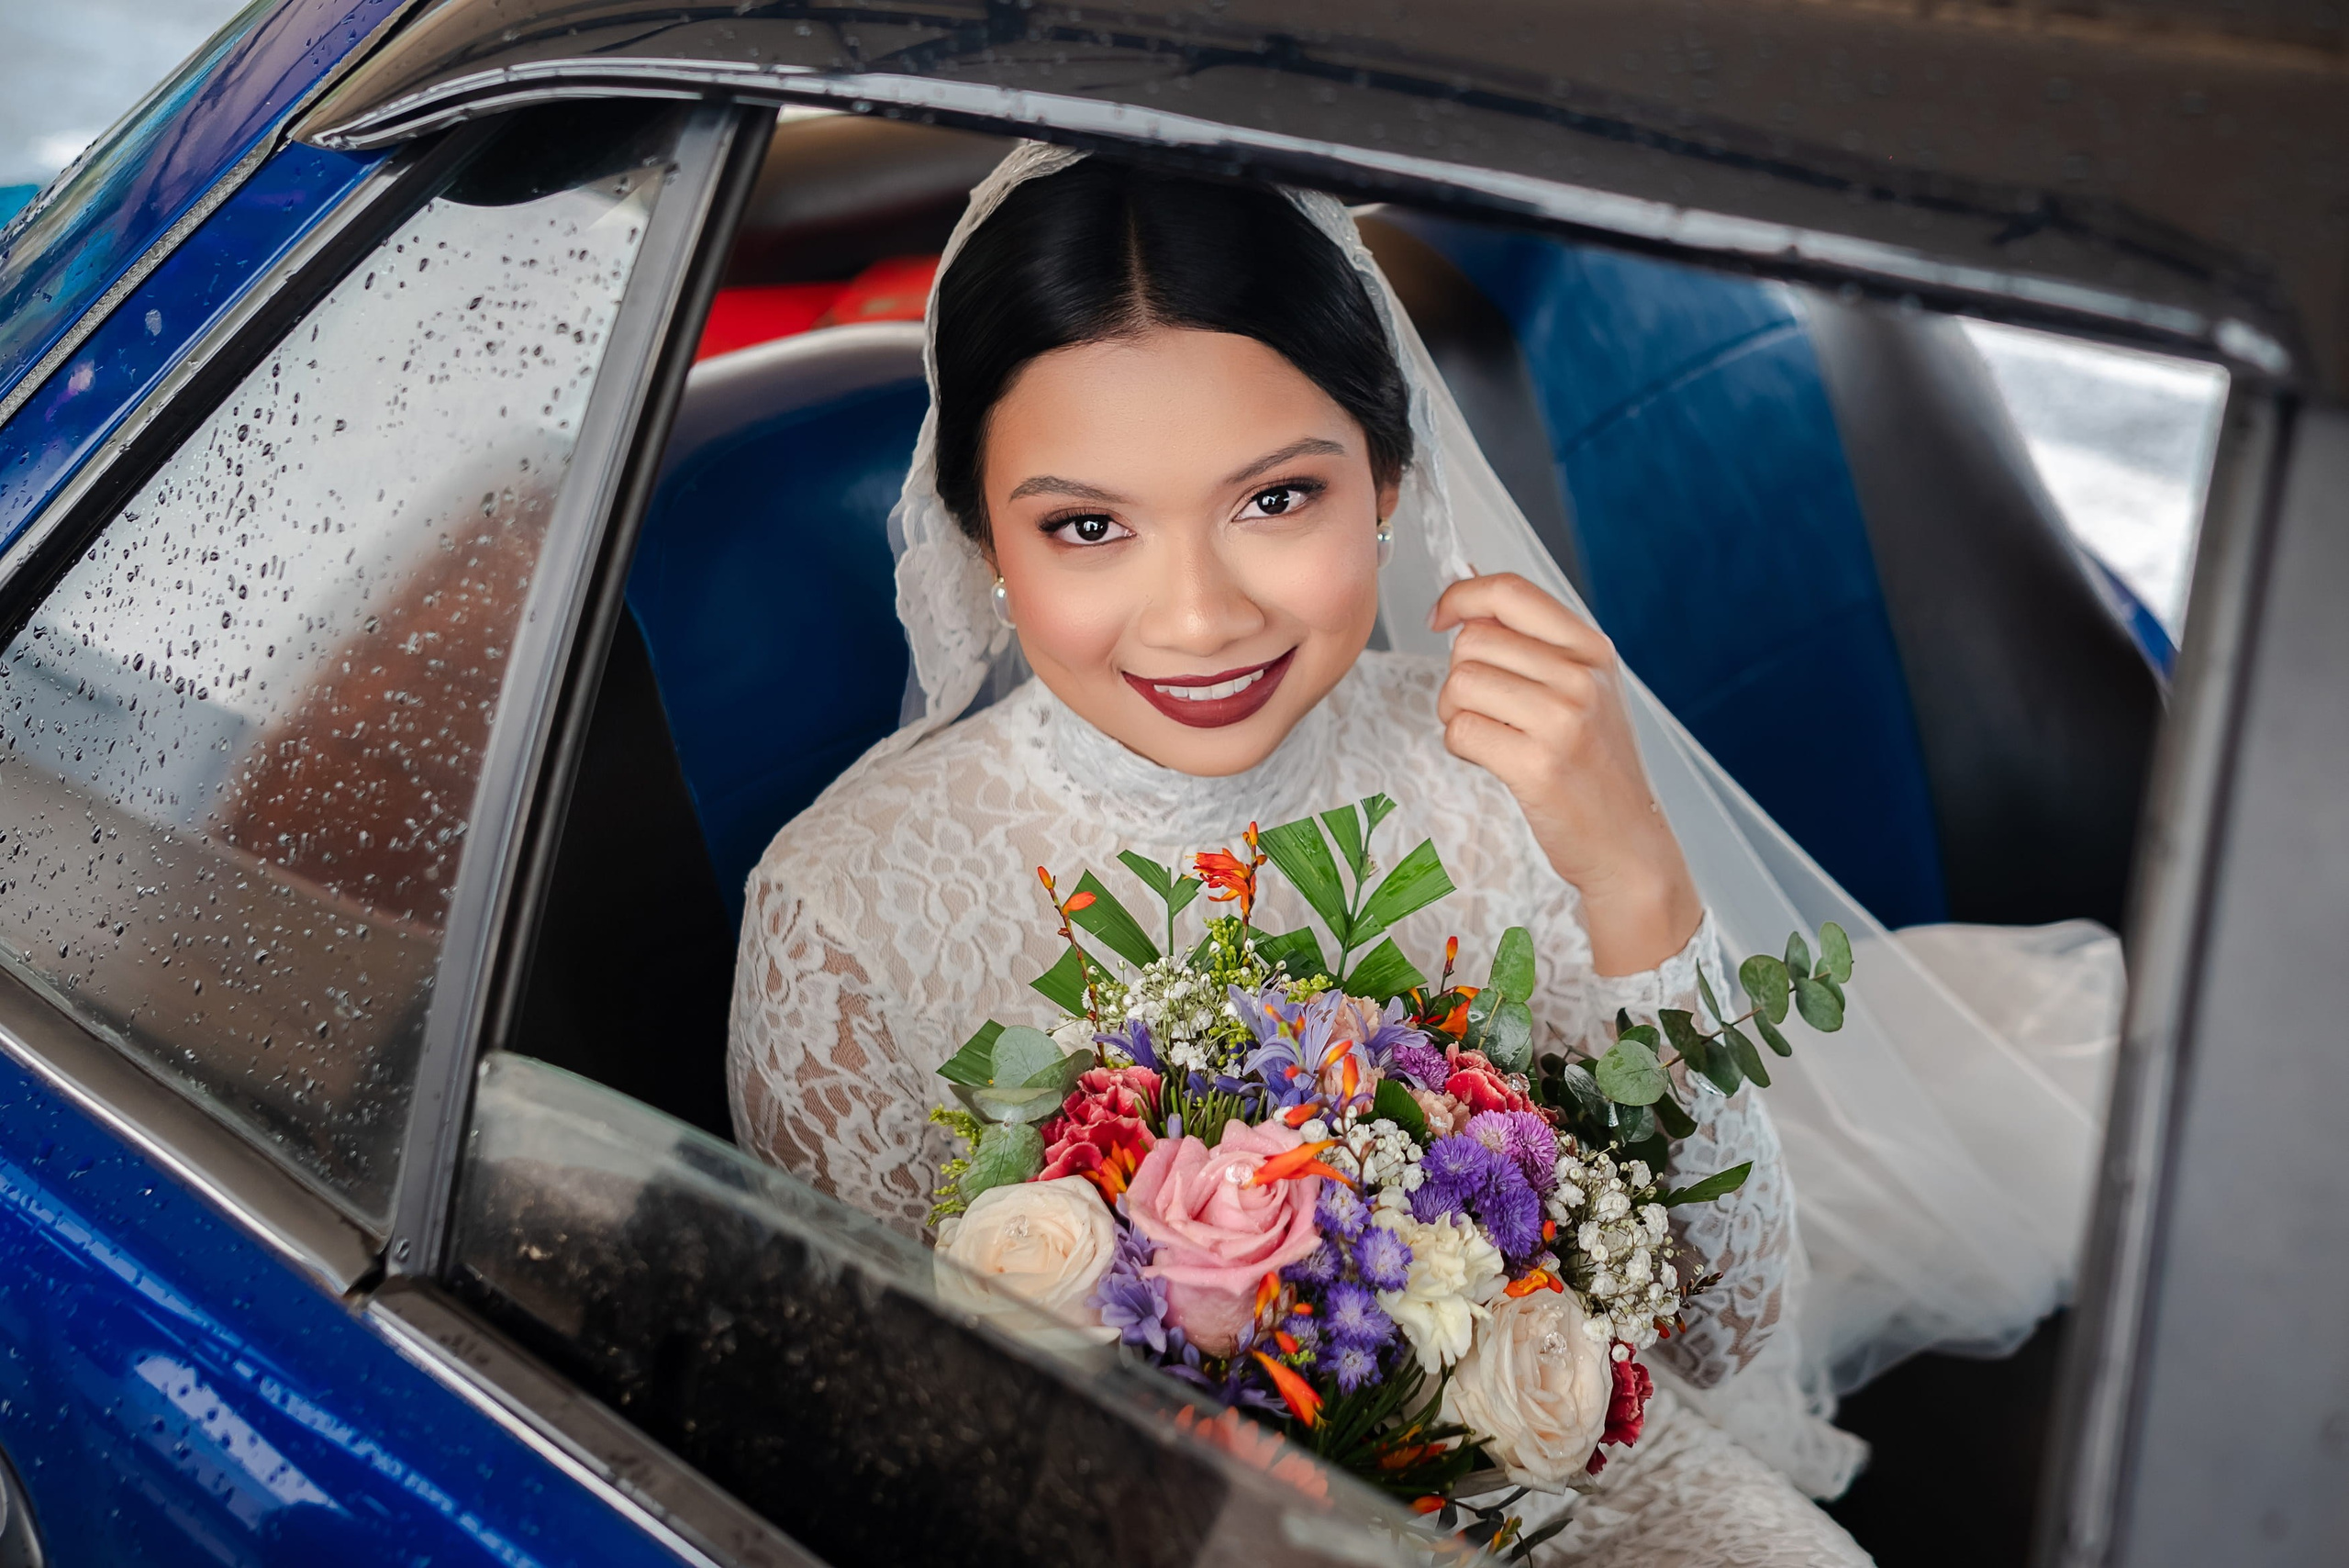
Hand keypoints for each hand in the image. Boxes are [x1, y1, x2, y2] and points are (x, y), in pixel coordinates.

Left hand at [1430, 573, 1702, 975]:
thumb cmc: (1597, 766)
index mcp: (1592, 650)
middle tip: (1483, 708)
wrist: (1629, 843)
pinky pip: (1460, 732)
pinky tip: (1491, 759)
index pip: (1511, 592)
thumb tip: (1470, 598)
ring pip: (1460, 684)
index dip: (1461, 596)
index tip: (1441, 617)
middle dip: (1459, 674)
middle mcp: (1581, 677)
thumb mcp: (1586, 691)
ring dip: (1455, 712)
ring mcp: (1561, 721)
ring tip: (1489, 735)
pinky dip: (1461, 746)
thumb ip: (1535, 646)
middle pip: (1472, 642)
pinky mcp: (1537, 765)